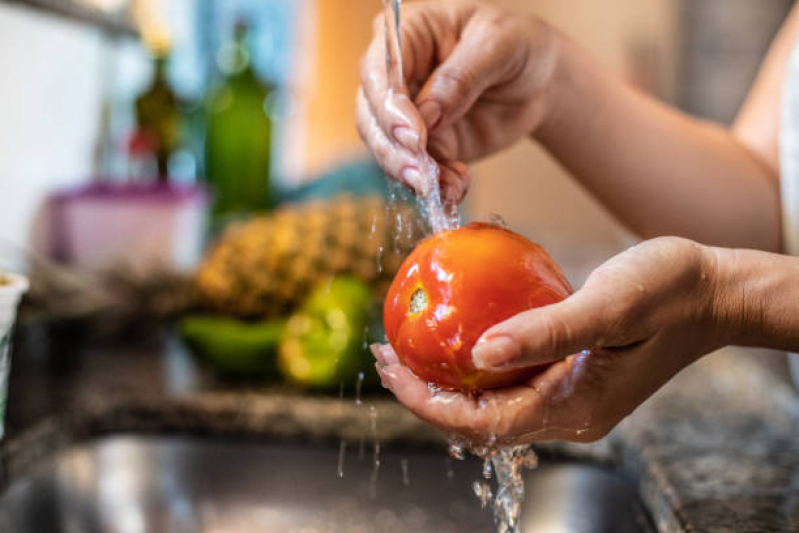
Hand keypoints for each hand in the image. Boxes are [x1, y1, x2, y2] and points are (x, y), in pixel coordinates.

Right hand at [357, 0, 558, 202]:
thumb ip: (462, 76)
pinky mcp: (428, 146)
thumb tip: (427, 114)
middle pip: (373, 116)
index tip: (413, 136)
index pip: (379, 72)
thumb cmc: (519, 44)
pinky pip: (419, 170)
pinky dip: (436, 185)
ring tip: (445, 187)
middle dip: (394, 150)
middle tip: (421, 175)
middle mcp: (398, 75)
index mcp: (407, 34)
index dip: (389, 107)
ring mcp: (409, 114)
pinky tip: (456, 188)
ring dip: (413, 174)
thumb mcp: (499, 44)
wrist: (542, 81)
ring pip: (388, 149)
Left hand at [374, 237, 728, 443]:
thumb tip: (477, 353)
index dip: (424, 401)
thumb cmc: (670, 293)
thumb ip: (545, 332)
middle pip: (477, 420)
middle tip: (385, 352)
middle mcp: (567, 414)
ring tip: (409, 345)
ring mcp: (570, 397)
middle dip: (424, 392)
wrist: (714, 293)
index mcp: (574, 408)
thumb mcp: (608, 306)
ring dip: (446, 379)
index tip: (387, 366)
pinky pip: (511, 380)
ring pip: (491, 402)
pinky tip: (459, 332)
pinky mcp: (572, 376)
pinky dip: (476, 362)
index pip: (479, 423)